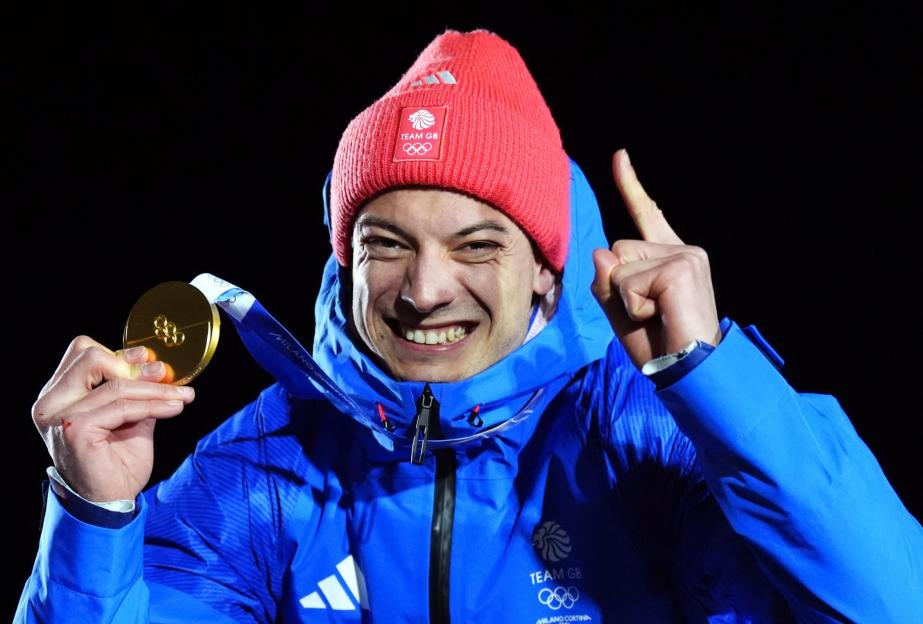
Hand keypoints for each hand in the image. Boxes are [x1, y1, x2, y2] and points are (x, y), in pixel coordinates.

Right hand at [31, 336, 194, 501]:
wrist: (109, 501)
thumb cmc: (116, 461)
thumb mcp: (129, 416)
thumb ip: (136, 390)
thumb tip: (156, 364)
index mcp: (59, 394)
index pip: (84, 352)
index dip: (121, 352)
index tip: (152, 362)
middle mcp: (51, 402)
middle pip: (92, 356)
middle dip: (136, 366)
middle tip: (165, 376)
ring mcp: (59, 416)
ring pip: (115, 384)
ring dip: (156, 389)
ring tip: (181, 396)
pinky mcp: (75, 429)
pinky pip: (123, 406)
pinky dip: (153, 405)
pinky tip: (174, 408)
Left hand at [592, 149, 720, 369]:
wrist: (691, 371)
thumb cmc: (660, 345)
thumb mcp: (621, 312)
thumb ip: (606, 282)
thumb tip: (602, 252)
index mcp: (670, 257)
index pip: (646, 215)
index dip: (630, 185)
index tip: (619, 155)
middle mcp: (682, 249)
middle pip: (617, 249)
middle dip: (618, 287)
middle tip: (648, 315)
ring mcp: (684, 255)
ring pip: (619, 265)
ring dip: (625, 299)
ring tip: (656, 317)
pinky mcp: (681, 266)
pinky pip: (627, 281)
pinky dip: (633, 306)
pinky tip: (659, 316)